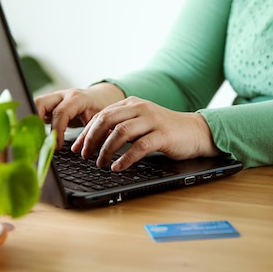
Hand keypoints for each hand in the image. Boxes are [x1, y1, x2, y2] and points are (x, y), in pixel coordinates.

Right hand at [34, 83, 124, 147]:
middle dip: (35, 121)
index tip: (56, 147)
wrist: (100, 97)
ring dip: (33, 122)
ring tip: (37, 140)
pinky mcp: (49, 106)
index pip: (60, 113)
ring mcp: (54, 99)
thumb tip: (85, 150)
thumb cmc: (101, 107)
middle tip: (38, 141)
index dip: (56, 131)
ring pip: (35, 106)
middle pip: (39, 103)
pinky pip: (37, 112)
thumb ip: (92, 133)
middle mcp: (62, 96)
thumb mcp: (100, 121)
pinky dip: (35, 123)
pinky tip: (38, 136)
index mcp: (77, 98)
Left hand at [72, 96, 220, 170]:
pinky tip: (118, 167)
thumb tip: (94, 141)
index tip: (77, 148)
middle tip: (85, 156)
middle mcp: (140, 108)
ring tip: (100, 164)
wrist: (195, 131)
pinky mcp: (162, 134)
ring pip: (120, 133)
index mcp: (131, 104)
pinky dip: (125, 158)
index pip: (101, 115)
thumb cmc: (164, 131)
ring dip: (106, 150)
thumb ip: (120, 127)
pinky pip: (139, 146)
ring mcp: (151, 120)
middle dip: (92, 140)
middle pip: (106, 120)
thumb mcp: (139, 124)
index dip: (86, 133)